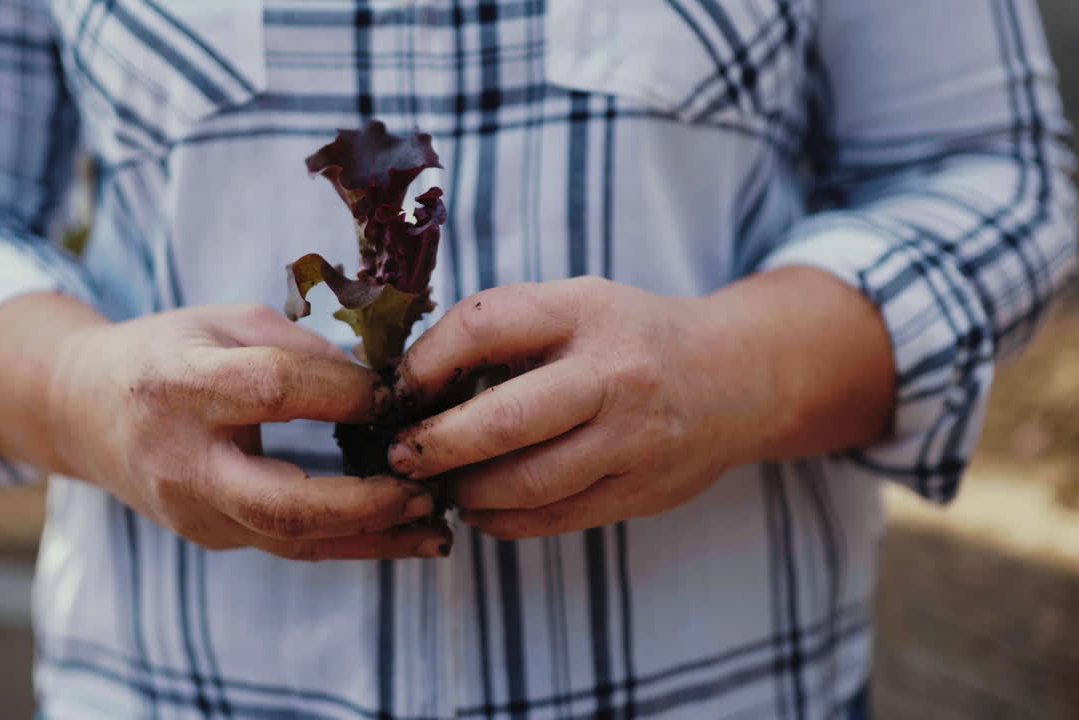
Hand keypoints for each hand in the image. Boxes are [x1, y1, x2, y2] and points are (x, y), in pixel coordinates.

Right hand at [41, 302, 449, 559]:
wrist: (83, 411)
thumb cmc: (165, 352)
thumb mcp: (227, 321)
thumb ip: (302, 349)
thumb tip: (384, 383)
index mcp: (179, 385)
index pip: (272, 392)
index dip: (341, 392)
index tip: (394, 390)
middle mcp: (181, 460)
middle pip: (281, 503)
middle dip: (365, 503)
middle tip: (426, 487)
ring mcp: (192, 511)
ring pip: (291, 541)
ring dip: (372, 538)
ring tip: (435, 525)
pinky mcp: (210, 536)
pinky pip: (287, 545)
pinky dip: (349, 540)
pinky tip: (400, 530)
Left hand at [389, 270, 893, 539]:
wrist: (734, 378)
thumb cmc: (629, 337)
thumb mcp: (576, 304)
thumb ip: (506, 330)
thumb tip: (409, 380)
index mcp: (585, 310)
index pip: (485, 326)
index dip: (427, 362)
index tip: (399, 389)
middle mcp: (614, 374)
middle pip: (504, 420)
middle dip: (436, 444)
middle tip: (400, 455)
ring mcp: (632, 439)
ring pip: (528, 482)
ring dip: (466, 491)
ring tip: (439, 484)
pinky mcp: (641, 490)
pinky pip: (555, 517)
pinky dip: (503, 520)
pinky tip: (480, 508)